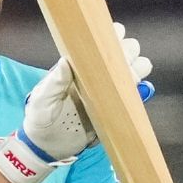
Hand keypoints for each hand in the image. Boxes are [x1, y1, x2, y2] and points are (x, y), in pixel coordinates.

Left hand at [0, 22, 151, 182]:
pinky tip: (140, 91)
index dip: (112, 35)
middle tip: (119, 62)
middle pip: (125, 52)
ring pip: (135, 71)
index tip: (114, 36)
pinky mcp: (115, 109)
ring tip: (128, 78)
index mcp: (80, 65)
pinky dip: (142, 91)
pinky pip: (136, 97)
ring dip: (137, 69)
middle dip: (128, 51)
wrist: (48, 147)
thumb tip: (65, 62)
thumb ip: (54, 82)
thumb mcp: (42, 99)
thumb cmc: (40, 118)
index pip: (100, 41)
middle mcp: (97, 73)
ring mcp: (108, 91)